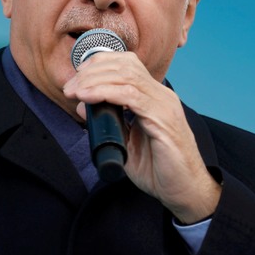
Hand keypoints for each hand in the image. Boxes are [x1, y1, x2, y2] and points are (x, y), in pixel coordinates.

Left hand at [63, 52, 220, 222]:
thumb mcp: (127, 141)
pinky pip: (131, 96)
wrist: (184, 190)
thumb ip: (108, 123)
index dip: (98, 65)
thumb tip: (83, 106)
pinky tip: (89, 97)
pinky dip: (106, 93)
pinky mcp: (163, 120)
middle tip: (69, 88)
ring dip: (94, 80)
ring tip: (74, 92)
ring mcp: (164, 105)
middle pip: (124, 65)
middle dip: (91, 71)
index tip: (76, 80)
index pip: (126, 64)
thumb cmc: (159, 168)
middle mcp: (161, 95)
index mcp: (154, 97)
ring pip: (126, 76)